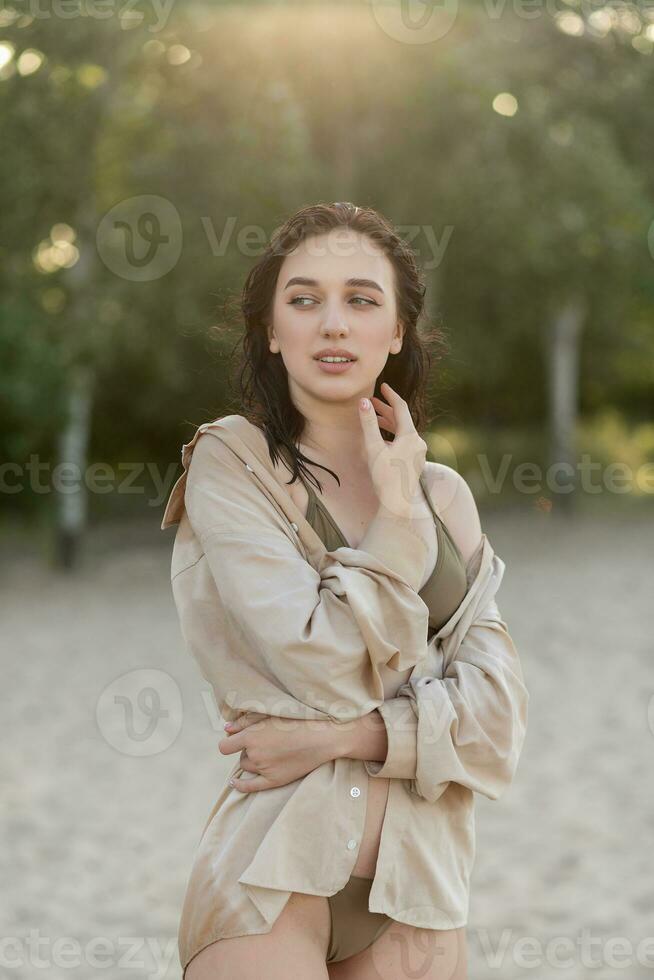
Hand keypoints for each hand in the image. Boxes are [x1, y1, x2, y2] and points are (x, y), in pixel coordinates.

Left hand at [218, 712, 342, 792]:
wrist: (322, 738)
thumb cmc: (298, 721)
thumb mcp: (271, 715)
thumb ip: (245, 721)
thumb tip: (226, 729)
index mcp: (252, 737)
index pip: (225, 747)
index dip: (229, 743)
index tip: (235, 740)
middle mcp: (255, 754)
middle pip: (241, 756)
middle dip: (248, 750)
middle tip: (267, 741)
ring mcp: (264, 769)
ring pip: (247, 767)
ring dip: (252, 760)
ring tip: (270, 751)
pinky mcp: (274, 781)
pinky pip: (251, 786)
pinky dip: (240, 785)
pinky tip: (235, 782)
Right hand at [359, 381, 426, 518]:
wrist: (398, 503)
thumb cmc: (385, 476)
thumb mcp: (373, 448)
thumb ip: (369, 424)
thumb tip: (363, 402)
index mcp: (409, 435)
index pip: (401, 407)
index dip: (391, 395)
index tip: (383, 386)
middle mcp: (417, 441)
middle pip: (402, 419)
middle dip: (386, 409)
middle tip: (372, 401)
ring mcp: (418, 452)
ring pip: (403, 431)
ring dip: (389, 423)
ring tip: (375, 417)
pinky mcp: (415, 461)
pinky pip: (405, 441)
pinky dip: (393, 435)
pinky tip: (383, 439)